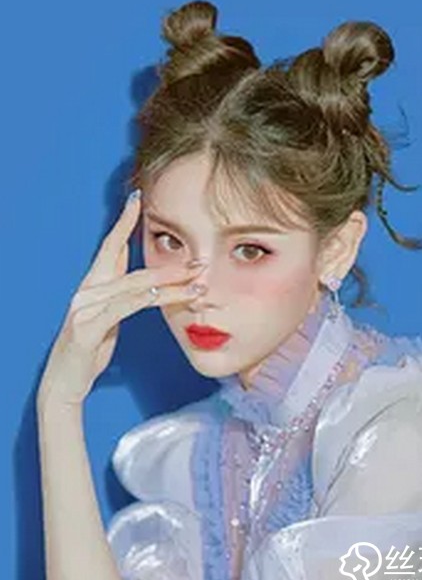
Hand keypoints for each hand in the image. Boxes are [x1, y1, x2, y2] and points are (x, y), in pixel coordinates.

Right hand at [36, 191, 205, 409]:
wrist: (64, 381)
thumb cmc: (89, 347)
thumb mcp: (107, 316)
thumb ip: (121, 294)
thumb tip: (141, 277)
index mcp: (92, 285)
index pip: (110, 246)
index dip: (124, 222)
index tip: (138, 198)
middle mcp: (86, 290)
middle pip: (132, 268)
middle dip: (169, 265)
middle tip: (198, 260)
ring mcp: (84, 307)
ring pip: (134, 287)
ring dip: (170, 285)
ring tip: (197, 283)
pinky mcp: (86, 327)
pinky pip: (124, 308)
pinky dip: (150, 301)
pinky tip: (170, 298)